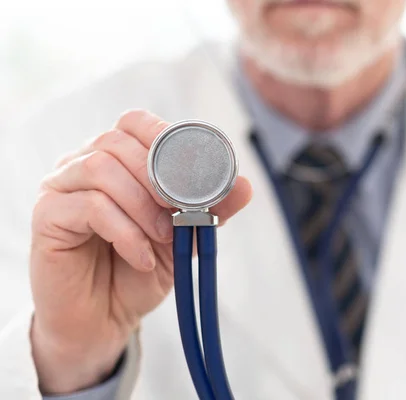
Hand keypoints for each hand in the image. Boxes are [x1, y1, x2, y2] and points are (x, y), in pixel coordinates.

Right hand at [29, 110, 251, 394]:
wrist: (106, 319)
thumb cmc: (140, 271)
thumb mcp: (185, 237)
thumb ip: (212, 208)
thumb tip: (245, 184)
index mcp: (117, 160)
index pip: (136, 122)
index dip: (166, 138)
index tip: (192, 173)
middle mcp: (83, 164)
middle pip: (118, 141)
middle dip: (159, 177)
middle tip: (180, 213)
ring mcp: (61, 187)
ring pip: (102, 168)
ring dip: (143, 205)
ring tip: (162, 238)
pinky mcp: (47, 216)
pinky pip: (89, 206)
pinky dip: (125, 231)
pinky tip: (140, 256)